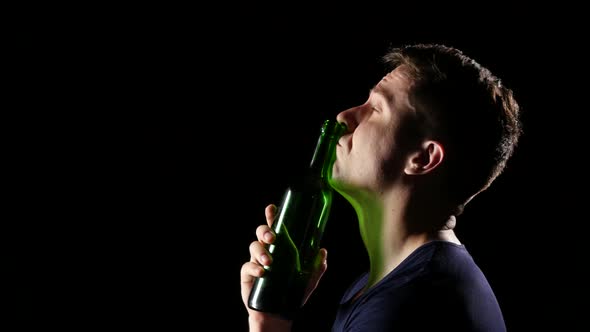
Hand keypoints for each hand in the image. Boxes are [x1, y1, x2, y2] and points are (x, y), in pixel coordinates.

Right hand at [240, 204, 327, 329]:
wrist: (279, 314)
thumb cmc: (292, 293)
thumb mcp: (309, 280)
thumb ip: (317, 266)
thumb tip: (322, 251)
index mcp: (280, 248)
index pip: (275, 227)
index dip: (272, 216)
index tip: (272, 208)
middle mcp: (267, 251)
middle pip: (261, 232)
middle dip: (265, 230)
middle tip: (273, 237)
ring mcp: (255, 262)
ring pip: (253, 246)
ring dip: (261, 251)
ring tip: (269, 261)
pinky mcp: (248, 275)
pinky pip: (247, 266)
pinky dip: (254, 267)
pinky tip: (263, 272)